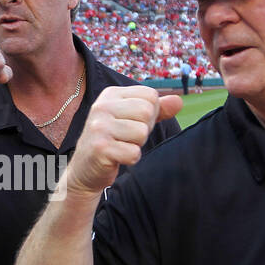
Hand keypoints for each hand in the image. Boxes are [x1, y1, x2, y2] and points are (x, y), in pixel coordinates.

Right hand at [62, 86, 181, 195]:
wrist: (85, 169)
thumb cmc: (114, 141)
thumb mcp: (132, 119)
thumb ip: (157, 109)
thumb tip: (179, 101)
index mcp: (111, 94)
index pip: (150, 95)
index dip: (151, 113)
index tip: (133, 123)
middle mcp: (102, 106)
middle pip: (147, 111)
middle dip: (144, 129)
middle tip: (127, 137)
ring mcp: (99, 127)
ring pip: (142, 132)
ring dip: (136, 145)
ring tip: (121, 146)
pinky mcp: (100, 148)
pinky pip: (134, 153)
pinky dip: (130, 159)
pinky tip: (117, 157)